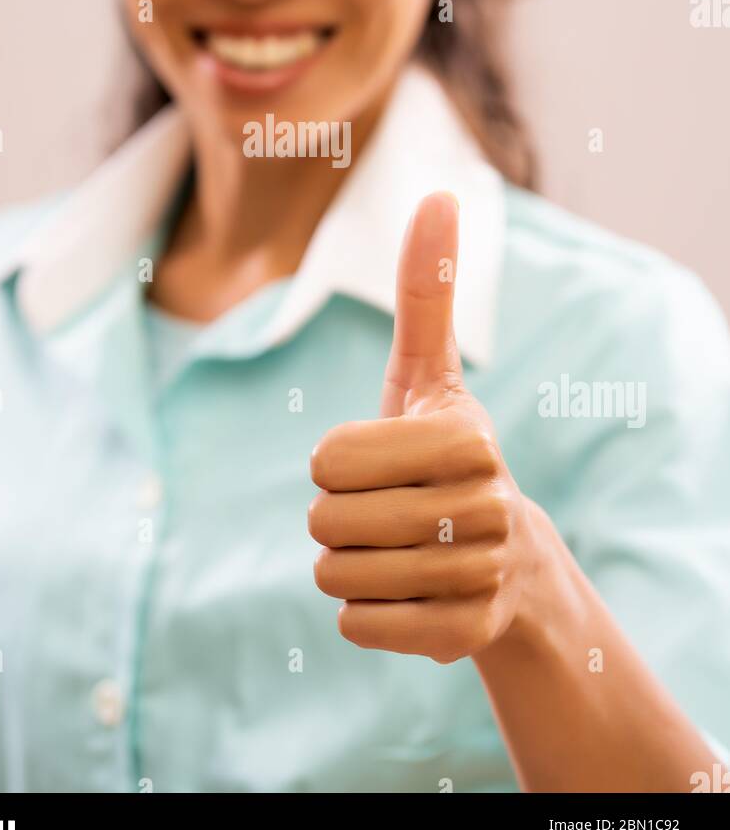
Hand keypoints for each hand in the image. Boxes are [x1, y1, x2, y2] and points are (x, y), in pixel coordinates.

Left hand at [308, 192, 540, 662]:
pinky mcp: (466, 636)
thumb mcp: (427, 373)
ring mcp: (480, 574)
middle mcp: (485, 504)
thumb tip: (439, 193)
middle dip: (334, 518)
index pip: (327, 460)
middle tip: (382, 512)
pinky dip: (362, 613)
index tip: (372, 463)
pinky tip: (404, 593)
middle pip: (326, 522)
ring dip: (345, 566)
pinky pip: (356, 626)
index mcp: (466, 436)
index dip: (331, 463)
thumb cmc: (441, 451)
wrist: (503, 560)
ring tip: (393, 551)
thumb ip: (425, 290)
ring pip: (337, 577)